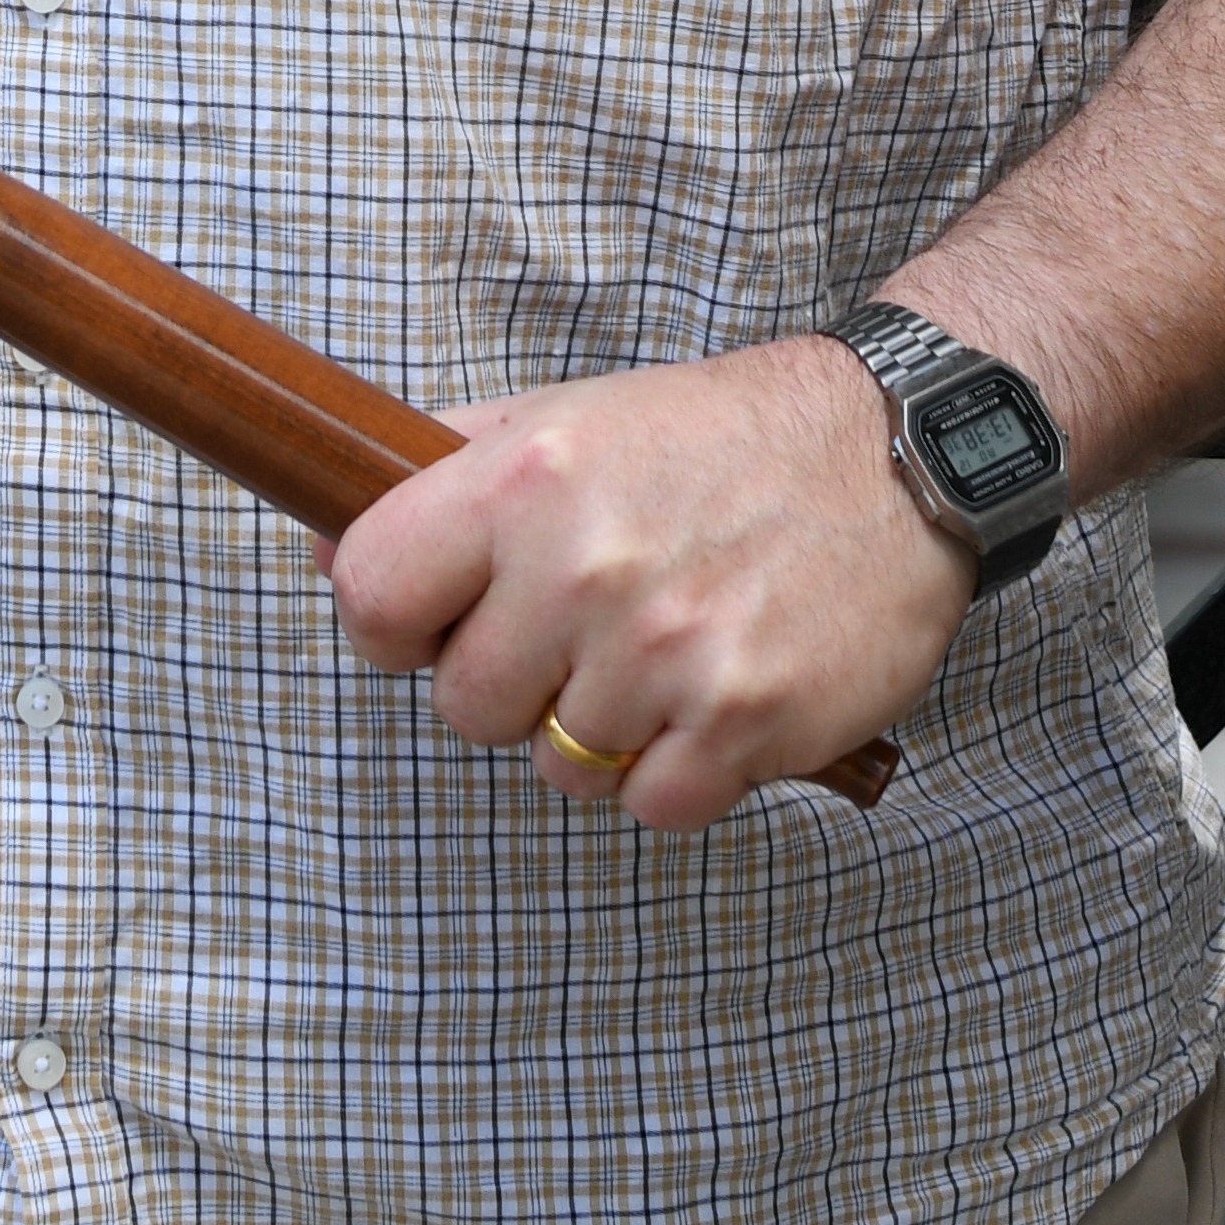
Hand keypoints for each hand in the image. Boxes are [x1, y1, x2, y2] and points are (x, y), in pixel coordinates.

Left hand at [323, 337, 969, 834]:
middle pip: (464, 707)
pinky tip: (715, 693)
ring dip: (604, 728)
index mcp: (525, 481)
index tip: (440, 618)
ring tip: (664, 646)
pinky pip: (652, 806)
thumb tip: (328, 547)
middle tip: (584, 626)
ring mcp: (667, 654)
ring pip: (559, 768)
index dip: (395, 622)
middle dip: (513, 682)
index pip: (371, 599)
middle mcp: (585, 569)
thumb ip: (442, 475)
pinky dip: (680, 769)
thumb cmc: (721, 438)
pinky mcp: (745, 724)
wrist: (896, 452)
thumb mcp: (568, 418)